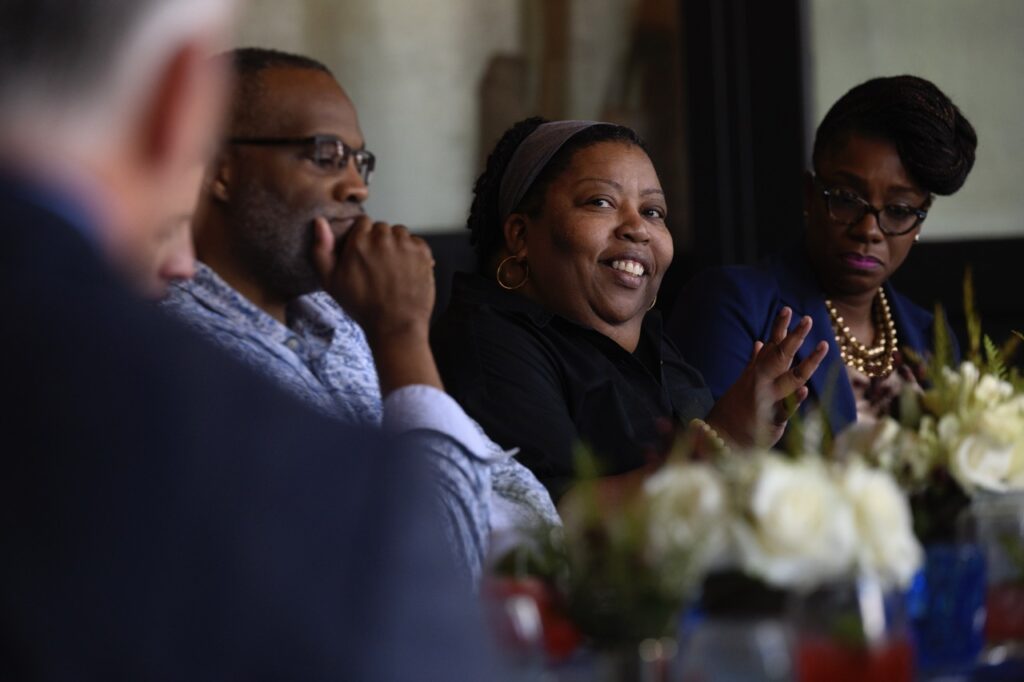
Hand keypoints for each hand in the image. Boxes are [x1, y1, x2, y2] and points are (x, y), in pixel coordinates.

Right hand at [311, 215, 434, 343]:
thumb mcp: (330, 281)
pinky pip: (416, 242)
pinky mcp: (422, 252)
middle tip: (379, 265)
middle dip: (380, 242)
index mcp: (359, 241)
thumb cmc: (363, 306)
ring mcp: (404, 244)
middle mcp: (382, 238)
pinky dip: (413, 252)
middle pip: (382, 228)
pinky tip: (406, 270)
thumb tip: (319, 222)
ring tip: (393, 268)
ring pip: (400, 234)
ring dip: (397, 245)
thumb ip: (321, 249)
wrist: (395, 325)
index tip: (365, 253)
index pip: (363, 223)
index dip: (363, 237)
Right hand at [706, 307, 827, 447]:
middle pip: (781, 355)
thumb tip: (759, 342)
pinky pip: (785, 409)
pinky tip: (804, 391)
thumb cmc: (735, 409)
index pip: (772, 345)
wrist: (721, 437)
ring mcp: (767, 399)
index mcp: (758, 372)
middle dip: (795, 337)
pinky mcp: (771, 420)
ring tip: (824, 345)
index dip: (780, 327)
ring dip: (808, 361)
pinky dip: (795, 400)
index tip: (789, 309)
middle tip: (807, 319)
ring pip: (790, 378)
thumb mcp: (744, 381)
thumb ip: (754, 362)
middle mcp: (762, 381)